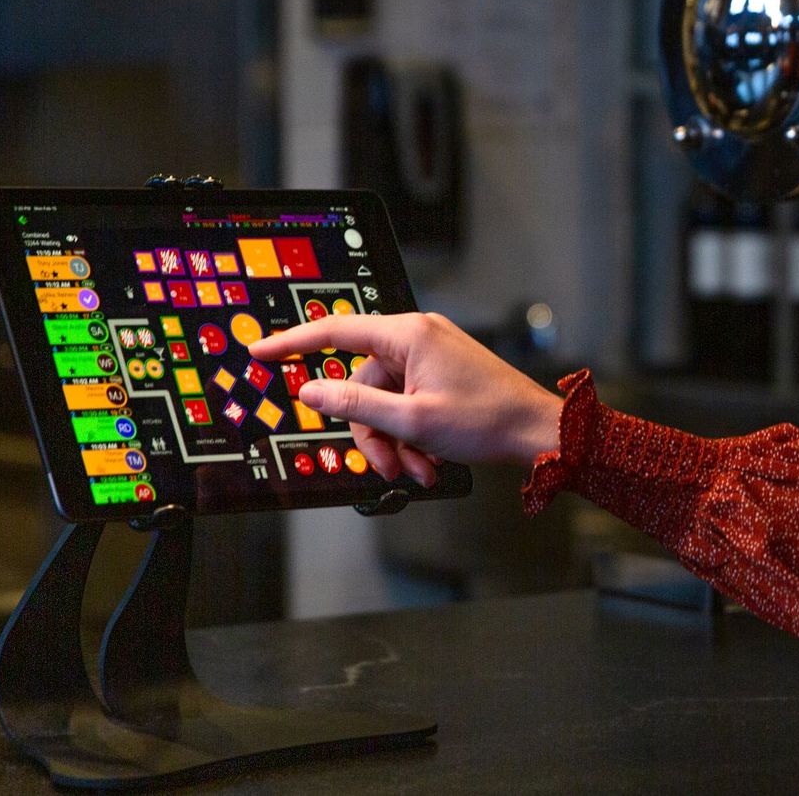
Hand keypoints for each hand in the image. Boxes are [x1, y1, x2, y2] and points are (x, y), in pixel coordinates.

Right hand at [248, 312, 561, 485]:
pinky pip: (408, 404)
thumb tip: (312, 390)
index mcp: (408, 334)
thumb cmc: (486, 419)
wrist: (537, 431)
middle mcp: (418, 337)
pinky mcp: (441, 374)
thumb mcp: (411, 420)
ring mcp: (431, 355)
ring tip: (419, 468)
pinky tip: (431, 461)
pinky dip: (413, 435)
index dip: (293, 342)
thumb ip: (356, 404)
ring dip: (396, 441)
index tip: (261, 350)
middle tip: (389, 464)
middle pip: (363, 384)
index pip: (335, 330)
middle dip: (372, 431)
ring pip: (385, 402)